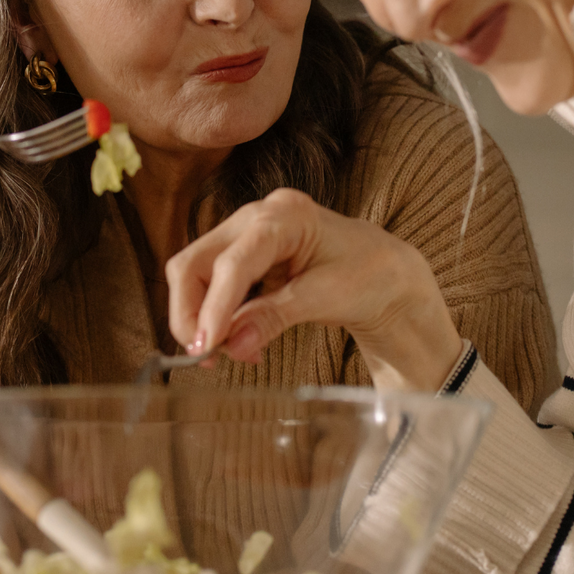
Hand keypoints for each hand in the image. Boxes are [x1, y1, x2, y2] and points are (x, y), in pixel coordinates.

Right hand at [166, 188, 461, 393]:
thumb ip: (275, 318)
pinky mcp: (240, 253)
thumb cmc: (366, 274)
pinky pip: (210, 285)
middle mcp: (255, 216)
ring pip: (194, 275)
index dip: (214, 308)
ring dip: (202, 319)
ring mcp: (244, 232)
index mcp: (285, 215)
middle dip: (191, 314)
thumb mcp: (326, 297)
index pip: (233, 263)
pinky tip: (242, 340)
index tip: (205, 348)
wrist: (382, 270)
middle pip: (195, 263)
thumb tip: (232, 346)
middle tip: (206, 358)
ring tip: (234, 353)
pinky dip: (217, 317)